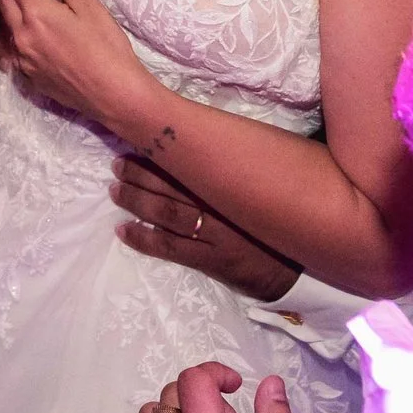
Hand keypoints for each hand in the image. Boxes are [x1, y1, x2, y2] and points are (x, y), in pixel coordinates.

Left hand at [0, 0, 152, 131]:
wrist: (113, 95)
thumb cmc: (107, 47)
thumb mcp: (89, 6)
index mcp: (37, 14)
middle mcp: (22, 35)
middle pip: (5, 0)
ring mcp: (22, 58)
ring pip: (6, 24)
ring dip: (6, 5)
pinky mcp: (28, 76)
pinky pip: (12, 48)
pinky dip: (12, 32)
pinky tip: (20, 30)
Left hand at [112, 157, 298, 300]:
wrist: (297, 271)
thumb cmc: (279, 224)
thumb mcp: (264, 188)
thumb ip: (238, 170)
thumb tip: (212, 143)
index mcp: (233, 184)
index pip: (191, 164)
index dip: (162, 154)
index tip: (140, 142)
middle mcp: (221, 206)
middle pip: (172, 186)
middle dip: (141, 174)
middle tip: (117, 164)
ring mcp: (215, 235)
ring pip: (167, 214)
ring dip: (137, 200)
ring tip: (115, 190)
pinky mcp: (211, 260)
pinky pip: (170, 248)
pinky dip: (144, 239)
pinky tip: (123, 230)